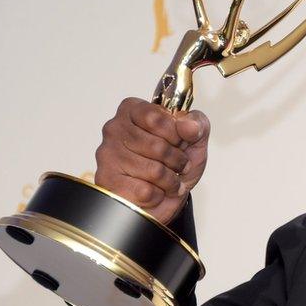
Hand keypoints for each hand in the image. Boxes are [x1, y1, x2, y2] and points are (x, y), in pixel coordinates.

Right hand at [95, 97, 209, 223]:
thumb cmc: (177, 163)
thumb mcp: (196, 138)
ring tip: (169, 179)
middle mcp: (115, 128)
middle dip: (177, 160)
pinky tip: (154, 190)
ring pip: (153, 171)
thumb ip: (197, 124)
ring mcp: (107, 155)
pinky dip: (158, 195)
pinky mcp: (108, 182)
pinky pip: (145, 191)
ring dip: (170, 180)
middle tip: (179, 165)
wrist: (168, 195)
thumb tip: (188, 125)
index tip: (179, 142)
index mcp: (133, 110)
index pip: (156, 118)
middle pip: (156, 146)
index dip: (175, 134)